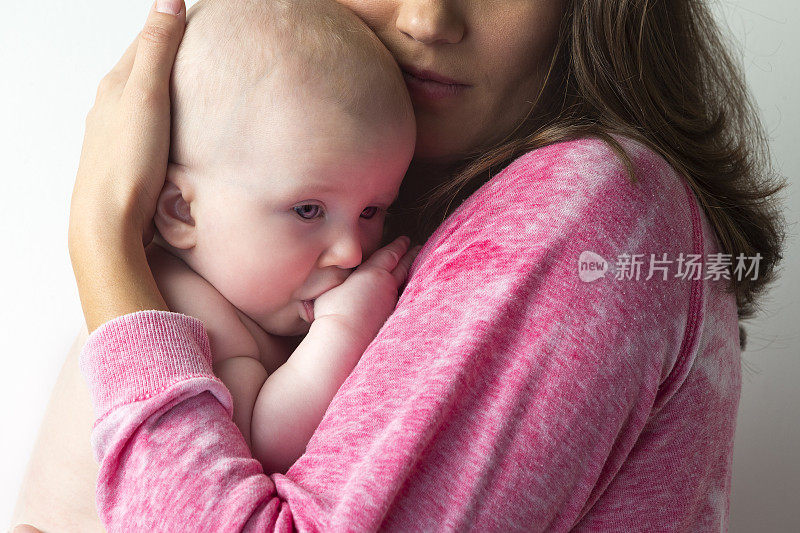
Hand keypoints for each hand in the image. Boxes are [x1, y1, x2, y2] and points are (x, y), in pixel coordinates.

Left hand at [68, 1, 186, 331]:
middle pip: (141, 69)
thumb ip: (157, 49)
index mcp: (117, 85)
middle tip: (196, 44)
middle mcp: (110, 106)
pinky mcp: (125, 160)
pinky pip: (143, 127)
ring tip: (188, 83)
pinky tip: (171, 128)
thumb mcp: (147, 96)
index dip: (170, 26)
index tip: (194, 17)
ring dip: (162, 88)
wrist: (108, 222)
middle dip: (166, 54)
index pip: (146, 41)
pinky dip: (159, 117)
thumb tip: (168, 1)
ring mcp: (115, 135)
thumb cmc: (127, 163)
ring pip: (141, 100)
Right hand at [312, 236, 421, 344]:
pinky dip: (404, 292)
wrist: (346, 339)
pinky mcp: (392, 318)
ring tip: (415, 267)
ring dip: (410, 273)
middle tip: (419, 248)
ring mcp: (392, 303)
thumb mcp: (333, 286)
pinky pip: (401, 299)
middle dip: (411, 256)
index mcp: (373, 272)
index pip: (390, 254)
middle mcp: (387, 285)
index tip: (406, 240)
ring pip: (405, 283)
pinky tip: (403, 294)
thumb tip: (346, 275)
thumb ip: (343, 277)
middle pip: (404, 266)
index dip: (399, 245)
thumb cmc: (334, 311)